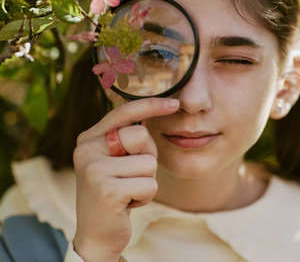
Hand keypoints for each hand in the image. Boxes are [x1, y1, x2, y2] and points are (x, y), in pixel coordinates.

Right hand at [72, 97, 178, 261]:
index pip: (124, 112)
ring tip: (127, 192)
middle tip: (131, 176)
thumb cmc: (115, 192)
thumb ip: (127, 137)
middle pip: (142, 136)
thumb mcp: (116, 160)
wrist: (97, 234)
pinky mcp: (107, 190)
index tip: (174, 103)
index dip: (151, 105)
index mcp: (89, 138)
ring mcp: (94, 170)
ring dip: (147, 181)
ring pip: (149, 163)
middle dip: (148, 158)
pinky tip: (128, 204)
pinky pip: (150, 184)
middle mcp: (86, 150)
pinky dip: (146, 196)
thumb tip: (156, 109)